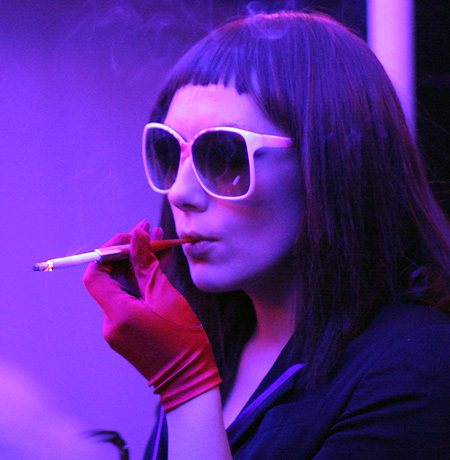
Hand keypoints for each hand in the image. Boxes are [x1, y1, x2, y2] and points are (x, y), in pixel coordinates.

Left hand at [83, 220, 220, 410]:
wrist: (189, 380)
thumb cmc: (181, 340)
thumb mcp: (165, 295)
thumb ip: (147, 264)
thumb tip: (137, 235)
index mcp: (117, 312)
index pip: (96, 272)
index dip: (110, 249)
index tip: (132, 236)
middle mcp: (111, 321)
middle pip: (112, 277)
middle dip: (131, 253)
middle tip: (151, 234)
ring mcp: (120, 327)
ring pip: (125, 286)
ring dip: (140, 265)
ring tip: (161, 242)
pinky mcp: (130, 330)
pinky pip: (133, 299)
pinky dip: (144, 283)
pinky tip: (161, 264)